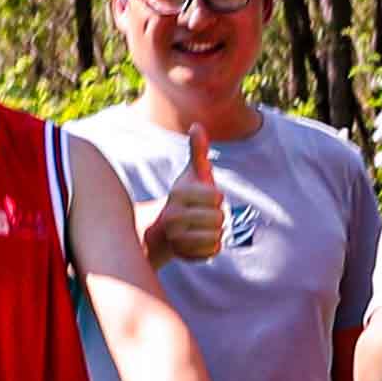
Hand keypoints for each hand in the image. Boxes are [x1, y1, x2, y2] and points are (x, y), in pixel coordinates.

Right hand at [145, 129, 227, 265]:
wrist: (162, 228)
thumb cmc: (185, 197)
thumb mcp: (192, 173)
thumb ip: (198, 151)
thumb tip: (197, 125)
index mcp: (179, 193)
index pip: (217, 198)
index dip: (216, 197)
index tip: (204, 198)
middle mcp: (173, 216)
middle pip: (219, 219)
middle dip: (217, 216)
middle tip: (202, 214)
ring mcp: (176, 237)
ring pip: (216, 237)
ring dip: (215, 232)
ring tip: (200, 228)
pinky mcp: (182, 255)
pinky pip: (212, 252)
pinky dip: (211, 247)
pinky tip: (198, 241)